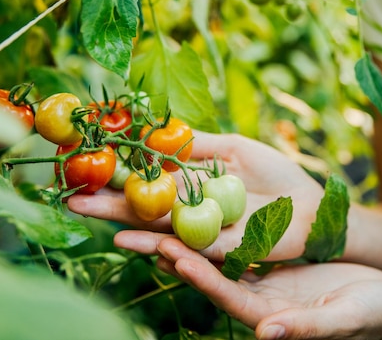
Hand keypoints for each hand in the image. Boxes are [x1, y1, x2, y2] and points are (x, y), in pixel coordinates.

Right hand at [68, 130, 324, 260]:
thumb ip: (197, 144)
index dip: (118, 177)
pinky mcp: (223, 249)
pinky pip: (186, 245)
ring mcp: (204, 232)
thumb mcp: (233, 148)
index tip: (86, 168)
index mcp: (192, 187)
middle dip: (107, 202)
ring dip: (121, 222)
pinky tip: (131, 235)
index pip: (148, 183)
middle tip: (69, 196)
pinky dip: (158, 241)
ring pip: (156, 228)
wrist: (312, 205)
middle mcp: (190, 212)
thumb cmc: (277, 175)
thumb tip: (157, 132)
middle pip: (143, 207)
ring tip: (86, 212)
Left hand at [155, 238, 381, 339]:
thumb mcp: (344, 320)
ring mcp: (262, 284)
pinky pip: (237, 246)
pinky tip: (201, 209)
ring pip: (218, 259)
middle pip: (211, 277)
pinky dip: (217, 230)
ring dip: (190, 239)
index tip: (173, 256)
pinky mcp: (270, 267)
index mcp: (270, 319)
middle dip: (179, 255)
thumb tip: (266, 335)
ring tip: (161, 216)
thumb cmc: (373, 316)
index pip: (226, 297)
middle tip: (146, 232)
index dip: (200, 279)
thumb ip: (306, 329)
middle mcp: (258, 303)